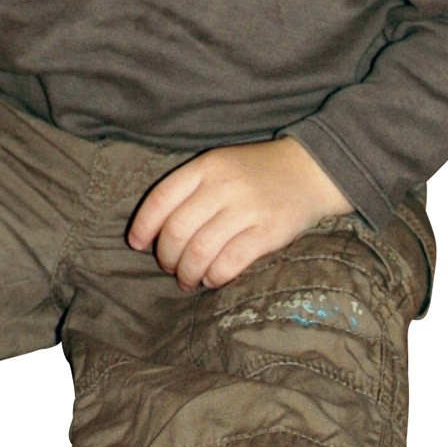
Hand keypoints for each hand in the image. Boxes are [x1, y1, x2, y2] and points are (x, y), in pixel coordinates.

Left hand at [127, 137, 351, 290]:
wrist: (310, 169)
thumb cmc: (255, 172)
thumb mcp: (218, 166)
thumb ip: (189, 190)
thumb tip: (154, 232)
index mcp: (205, 167)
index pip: (160, 199)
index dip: (143, 226)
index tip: (137, 245)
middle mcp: (222, 186)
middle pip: (177, 230)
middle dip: (166, 256)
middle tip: (169, 267)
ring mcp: (247, 208)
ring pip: (200, 250)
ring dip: (188, 272)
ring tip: (188, 280)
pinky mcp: (269, 232)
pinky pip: (231, 261)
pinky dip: (215, 276)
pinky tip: (212, 280)